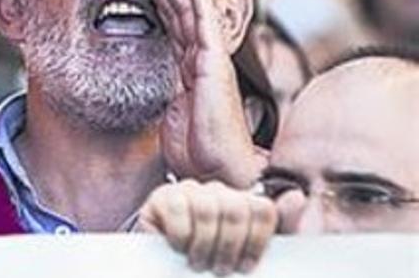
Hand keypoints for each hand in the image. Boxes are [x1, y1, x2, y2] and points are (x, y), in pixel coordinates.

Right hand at [137, 180, 276, 274]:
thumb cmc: (211, 266)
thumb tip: (297, 196)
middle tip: (220, 269)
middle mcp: (218, 192)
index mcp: (242, 204)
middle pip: (236, 208)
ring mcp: (189, 191)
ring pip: (208, 208)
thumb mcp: (249, 257)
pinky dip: (181, 235)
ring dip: (203, 245)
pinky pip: (178, 207)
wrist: (170, 275)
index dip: (257, 241)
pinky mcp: (162, 196)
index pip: (262, 208)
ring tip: (198, 263)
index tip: (246, 267)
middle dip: (229, 246)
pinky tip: (178, 248)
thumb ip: (279, 230)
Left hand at [141, 0, 263, 186]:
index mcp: (188, 70)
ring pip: (186, 10)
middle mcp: (199, 59)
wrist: (216, 169)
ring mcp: (207, 58)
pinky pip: (203, 21)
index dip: (157, 1)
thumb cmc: (197, 151)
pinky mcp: (213, 61)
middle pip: (177, 12)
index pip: (170, 27)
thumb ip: (167, 100)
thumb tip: (153, 99)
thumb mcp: (171, 119)